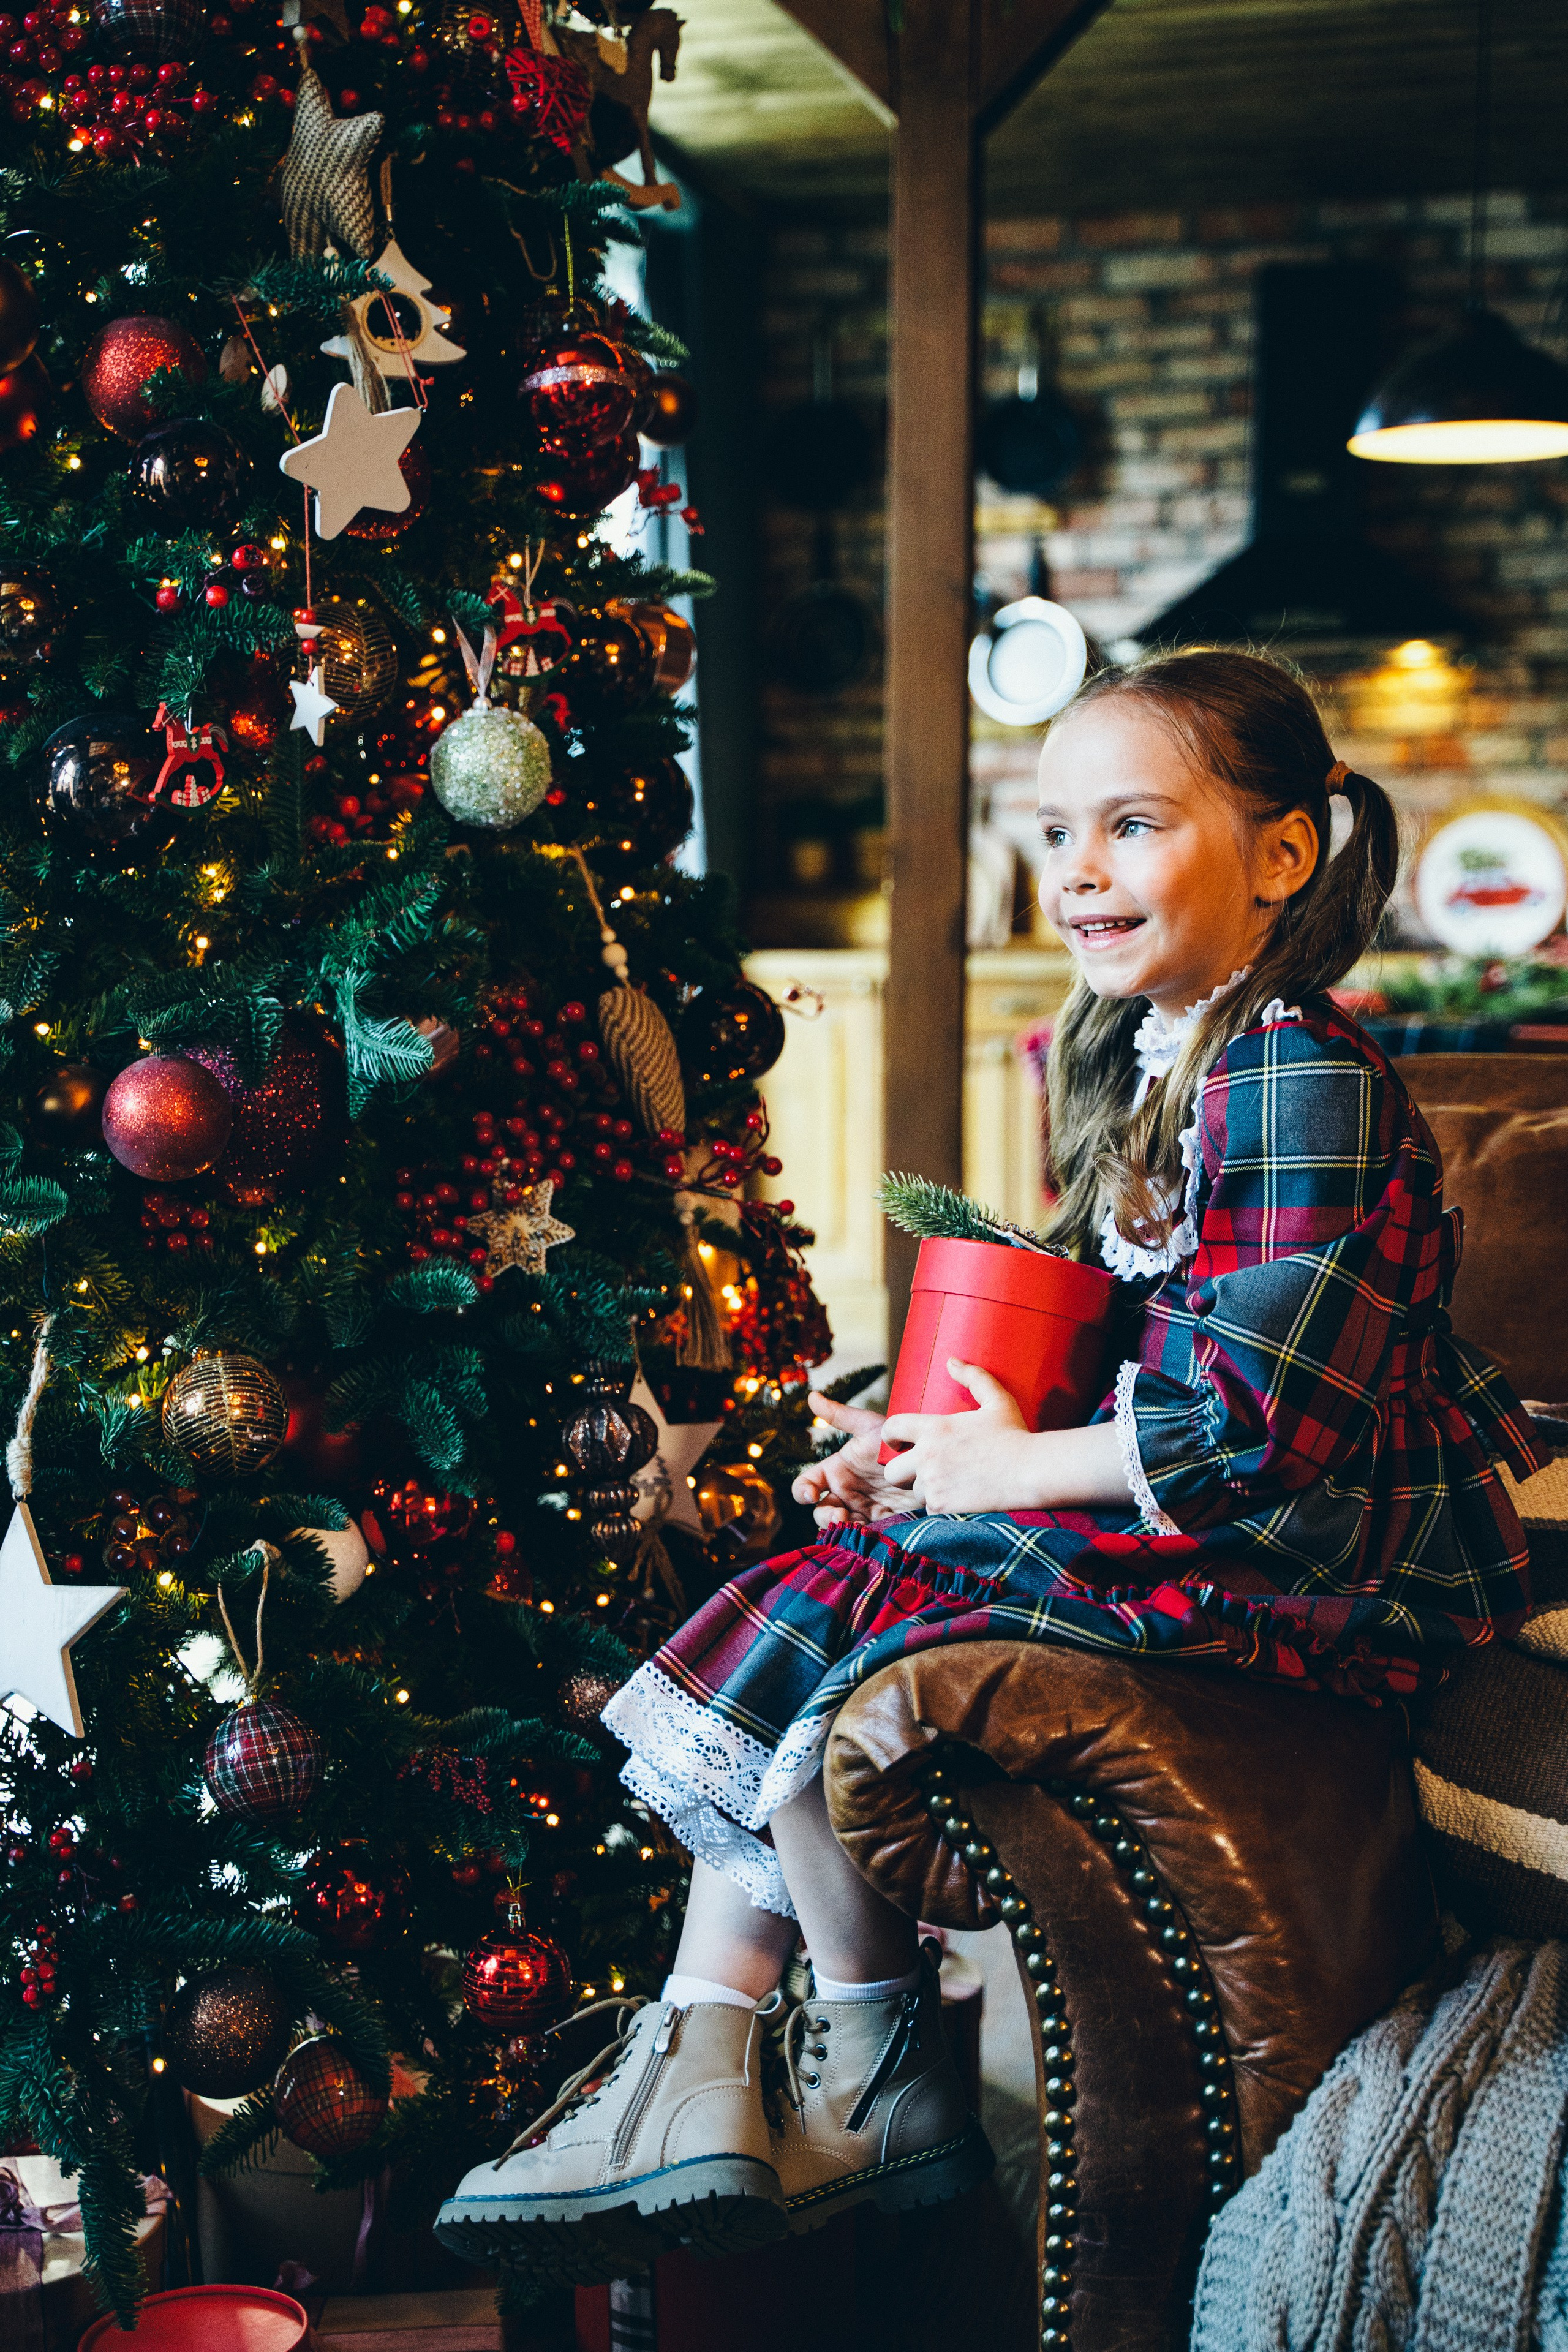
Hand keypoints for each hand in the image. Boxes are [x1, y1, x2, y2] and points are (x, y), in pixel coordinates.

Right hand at [792, 1392, 911, 1527]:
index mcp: (836, 1471)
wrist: (929, 1460)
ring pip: (840, 1526)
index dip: (802, 1491)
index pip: (807, 1484)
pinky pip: (864, 1535)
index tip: (809, 1495)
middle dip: (825, 1516)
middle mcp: (844, 1492)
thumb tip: (811, 1396)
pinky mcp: (879, 1522)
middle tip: (839, 1515)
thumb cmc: (897, 1439)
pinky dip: (862, 1536)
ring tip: (854, 1525)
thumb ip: (841, 1415)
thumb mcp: (869, 1427)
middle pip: (821, 1511)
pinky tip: (870, 1532)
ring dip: (842, 1528)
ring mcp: (861, 1509)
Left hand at [880, 1360, 1047, 1515]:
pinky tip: (958, 1499)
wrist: (1030, 1472)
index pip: (891, 1427)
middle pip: (891, 1469)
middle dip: (902, 1470)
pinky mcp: (941, 1505)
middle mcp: (926, 1456)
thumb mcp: (996, 1400)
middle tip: (921, 1471)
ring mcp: (932, 1483)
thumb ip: (973, 1377)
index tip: (899, 1442)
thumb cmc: (1014, 1434)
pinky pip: (927, 1508)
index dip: (891, 1435)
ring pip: (912, 1490)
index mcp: (933, 1428)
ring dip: (925, 1489)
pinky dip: (940, 1506)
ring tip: (947, 1484)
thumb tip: (951, 1361)